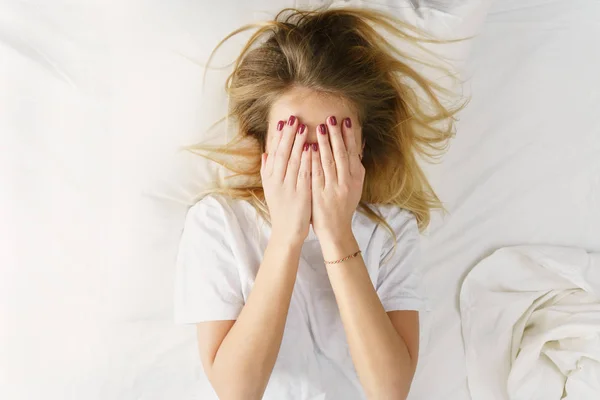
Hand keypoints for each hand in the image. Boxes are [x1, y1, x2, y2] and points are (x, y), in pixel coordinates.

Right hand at [261, 115, 311, 244]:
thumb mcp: (271, 189)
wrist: (287, 232)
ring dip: (297, 142)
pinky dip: (306, 159)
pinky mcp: (301, 193)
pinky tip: (310, 148)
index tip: (282, 122)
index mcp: (270, 178)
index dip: (278, 137)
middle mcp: (277, 180)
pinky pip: (304, 173)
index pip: (274, 153)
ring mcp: (288, 186)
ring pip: (292, 160)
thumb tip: (266, 153)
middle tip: (293, 118)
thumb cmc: (281, 209)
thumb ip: (267, 170)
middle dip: (288, 134)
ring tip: (303, 126)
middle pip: (282, 153)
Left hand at [311, 116, 364, 242]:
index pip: (352, 152)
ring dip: (324, 143)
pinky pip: (316, 174)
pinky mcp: (319, 194)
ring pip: (328, 162)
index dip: (349, 136)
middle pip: (341, 154)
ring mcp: (332, 188)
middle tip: (331, 118)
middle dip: (336, 135)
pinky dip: (313, 159)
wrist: (336, 229)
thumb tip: (359, 144)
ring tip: (319, 127)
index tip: (345, 121)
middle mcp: (346, 182)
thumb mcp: (355, 186)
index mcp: (355, 178)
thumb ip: (356, 165)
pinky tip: (308, 148)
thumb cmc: (344, 205)